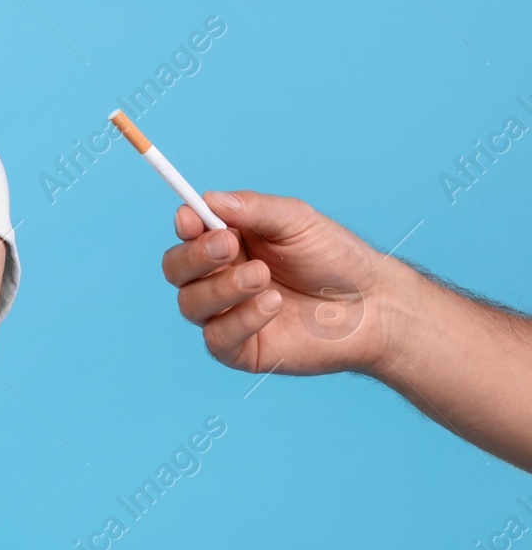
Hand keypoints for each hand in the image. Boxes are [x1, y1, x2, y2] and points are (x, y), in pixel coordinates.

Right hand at [161, 189, 397, 375]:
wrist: (375, 305)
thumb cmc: (336, 258)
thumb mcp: (296, 220)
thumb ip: (251, 208)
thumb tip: (206, 199)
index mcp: (228, 242)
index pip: (186, 233)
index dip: (183, 224)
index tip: (192, 218)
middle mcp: (220, 277)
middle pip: (175, 268)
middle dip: (194, 256)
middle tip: (229, 246)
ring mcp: (227, 314)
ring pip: (189, 303)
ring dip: (221, 287)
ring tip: (263, 278)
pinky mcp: (241, 350)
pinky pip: (216, 337)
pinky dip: (239, 319)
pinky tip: (272, 305)